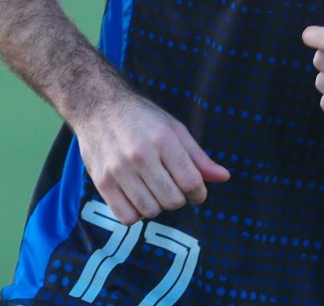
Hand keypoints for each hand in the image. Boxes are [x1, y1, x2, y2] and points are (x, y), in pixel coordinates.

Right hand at [72, 90, 230, 225]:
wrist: (99, 107)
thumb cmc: (143, 119)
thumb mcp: (175, 129)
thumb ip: (199, 157)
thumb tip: (224, 178)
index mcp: (164, 139)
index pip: (191, 181)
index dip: (199, 193)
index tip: (197, 192)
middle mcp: (141, 155)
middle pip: (172, 200)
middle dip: (179, 199)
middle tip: (174, 188)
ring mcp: (119, 170)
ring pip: (150, 211)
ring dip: (157, 206)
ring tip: (154, 190)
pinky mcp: (102, 182)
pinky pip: (126, 217)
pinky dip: (136, 214)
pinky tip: (138, 198)